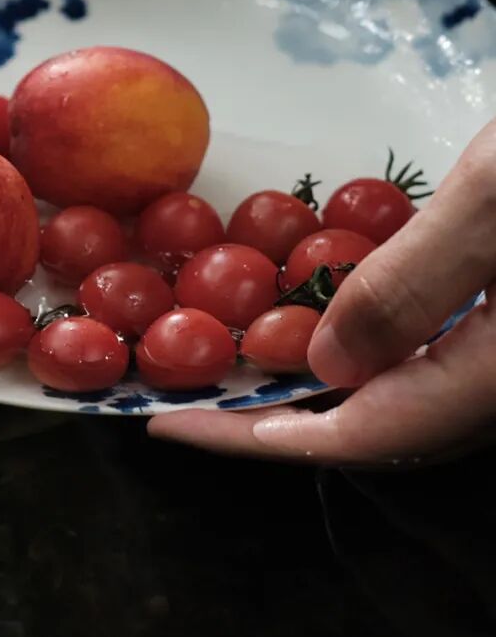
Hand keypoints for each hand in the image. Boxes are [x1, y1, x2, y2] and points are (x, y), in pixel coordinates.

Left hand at [149, 123, 495, 464]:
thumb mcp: (490, 199)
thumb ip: (410, 281)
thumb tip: (321, 362)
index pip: (362, 436)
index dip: (257, 435)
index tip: (171, 422)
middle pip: (373, 423)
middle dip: (273, 408)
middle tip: (186, 384)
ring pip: (398, 386)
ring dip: (314, 369)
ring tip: (231, 346)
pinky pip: (427, 347)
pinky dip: (365, 330)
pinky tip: (318, 295)